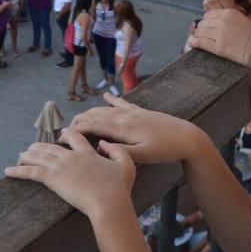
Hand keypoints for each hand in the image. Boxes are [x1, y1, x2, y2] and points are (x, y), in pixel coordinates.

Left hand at [5, 130, 134, 217]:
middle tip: (31, 149)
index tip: (61, 134)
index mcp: (87, 152)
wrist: (108, 201)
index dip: (66, 134)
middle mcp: (71, 156)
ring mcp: (61, 166)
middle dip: (39, 147)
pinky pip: (31, 172)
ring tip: (19, 156)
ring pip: (38, 156)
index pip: (74, 137)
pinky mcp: (53, 178)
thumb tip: (104, 142)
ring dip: (27, 156)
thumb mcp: (126, 164)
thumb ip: (117, 150)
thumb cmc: (119, 187)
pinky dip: (18, 171)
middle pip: (50, 146)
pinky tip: (8, 171)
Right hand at [65, 94, 205, 165]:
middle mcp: (125, 117)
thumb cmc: (165, 149)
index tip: (63, 134)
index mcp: (124, 128)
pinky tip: (106, 95)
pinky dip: (112, 99)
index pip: (94, 127)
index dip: (77, 129)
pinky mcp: (141, 111)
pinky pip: (122, 103)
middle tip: (65, 128)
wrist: (187, 137)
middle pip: (97, 116)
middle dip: (80, 120)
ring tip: (79, 117)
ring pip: (107, 109)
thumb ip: (121, 153)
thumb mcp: (143, 156)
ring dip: (91, 112)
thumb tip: (100, 149)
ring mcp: (133, 112)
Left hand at [187, 0, 250, 64]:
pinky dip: (195, 42)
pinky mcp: (219, 48)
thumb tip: (234, 11)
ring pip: (201, 31)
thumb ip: (239, 12)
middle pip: (204, 21)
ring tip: (200, 37)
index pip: (211, 13)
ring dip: (200, 33)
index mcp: (230, 12)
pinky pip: (201, 43)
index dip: (210, 19)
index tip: (211, 23)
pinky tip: (193, 43)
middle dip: (204, 26)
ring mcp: (219, 35)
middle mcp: (222, 22)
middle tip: (206, 31)